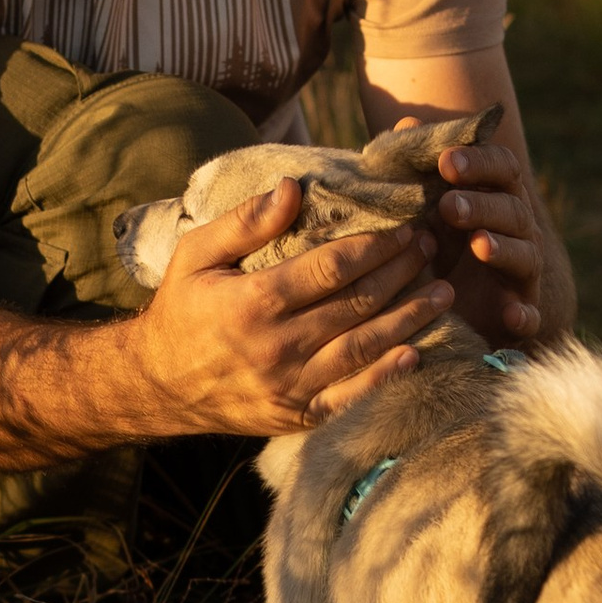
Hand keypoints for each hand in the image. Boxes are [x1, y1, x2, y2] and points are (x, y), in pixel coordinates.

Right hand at [130, 182, 451, 431]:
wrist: (159, 386)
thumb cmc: (180, 311)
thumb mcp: (194, 255)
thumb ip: (244, 221)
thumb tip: (292, 188)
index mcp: (253, 302)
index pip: (332, 268)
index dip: (375, 246)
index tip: (404, 229)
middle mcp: (277, 346)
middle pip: (358, 304)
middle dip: (401, 273)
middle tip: (430, 250)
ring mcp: (291, 386)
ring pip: (365, 347)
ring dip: (410, 318)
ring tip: (442, 293)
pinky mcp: (299, 415)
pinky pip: (353, 395)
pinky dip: (387, 374)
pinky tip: (417, 351)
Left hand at [429, 141, 546, 340]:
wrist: (460, 314)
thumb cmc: (441, 250)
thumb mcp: (424, 211)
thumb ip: (418, 172)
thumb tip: (407, 123)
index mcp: (497, 198)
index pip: (502, 169)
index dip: (479, 162)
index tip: (446, 162)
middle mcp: (517, 232)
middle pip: (512, 210)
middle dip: (482, 205)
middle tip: (448, 205)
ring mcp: (522, 275)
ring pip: (525, 256)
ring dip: (504, 248)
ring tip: (478, 245)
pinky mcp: (520, 315)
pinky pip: (531, 316)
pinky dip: (525, 315)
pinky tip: (513, 316)